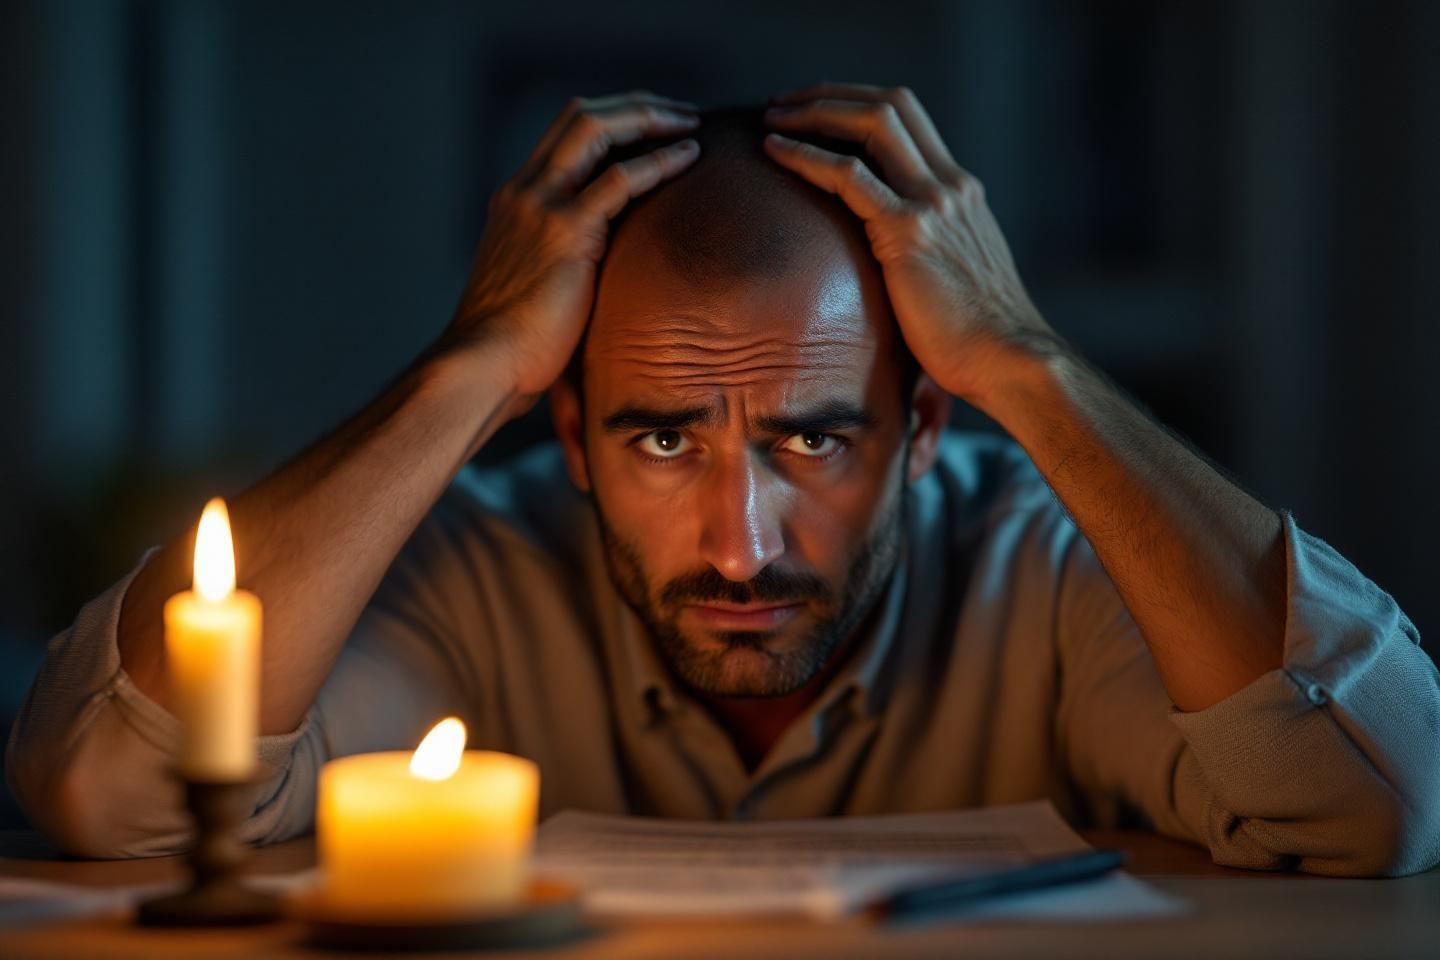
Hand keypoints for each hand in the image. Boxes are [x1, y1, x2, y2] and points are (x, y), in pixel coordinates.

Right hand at [442, 92, 701, 397]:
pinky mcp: (565, 231)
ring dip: (650, 119)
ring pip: (597, 129)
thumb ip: (566, 260)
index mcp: (517, 199)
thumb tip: (604, 274)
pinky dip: (658, 161)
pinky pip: (619, 178)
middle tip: (683, 117)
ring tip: (692, 126)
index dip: (615, 120)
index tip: (656, 130)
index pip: (566, 134)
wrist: (485, 365)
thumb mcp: (538, 284)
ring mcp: (542, 205)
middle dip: (637, 107)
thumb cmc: (514, 344)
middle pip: (581, 115)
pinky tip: (689, 158)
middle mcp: (526, 190)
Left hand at [762, 83, 1062, 404]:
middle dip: (830, 95)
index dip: (856, 105)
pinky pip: (849, 176)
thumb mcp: (953, 277)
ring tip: (772, 118)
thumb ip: (926, 253)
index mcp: (960, 193)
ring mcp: (933, 203)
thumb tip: (888, 268)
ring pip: (872, 124)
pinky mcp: (909, 232)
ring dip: (815, 112)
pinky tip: (774, 152)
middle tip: (783, 104)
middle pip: (889, 105)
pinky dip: (807, 156)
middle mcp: (950, 186)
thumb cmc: (975, 338)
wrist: (1006, 360)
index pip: (909, 120)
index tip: (815, 112)